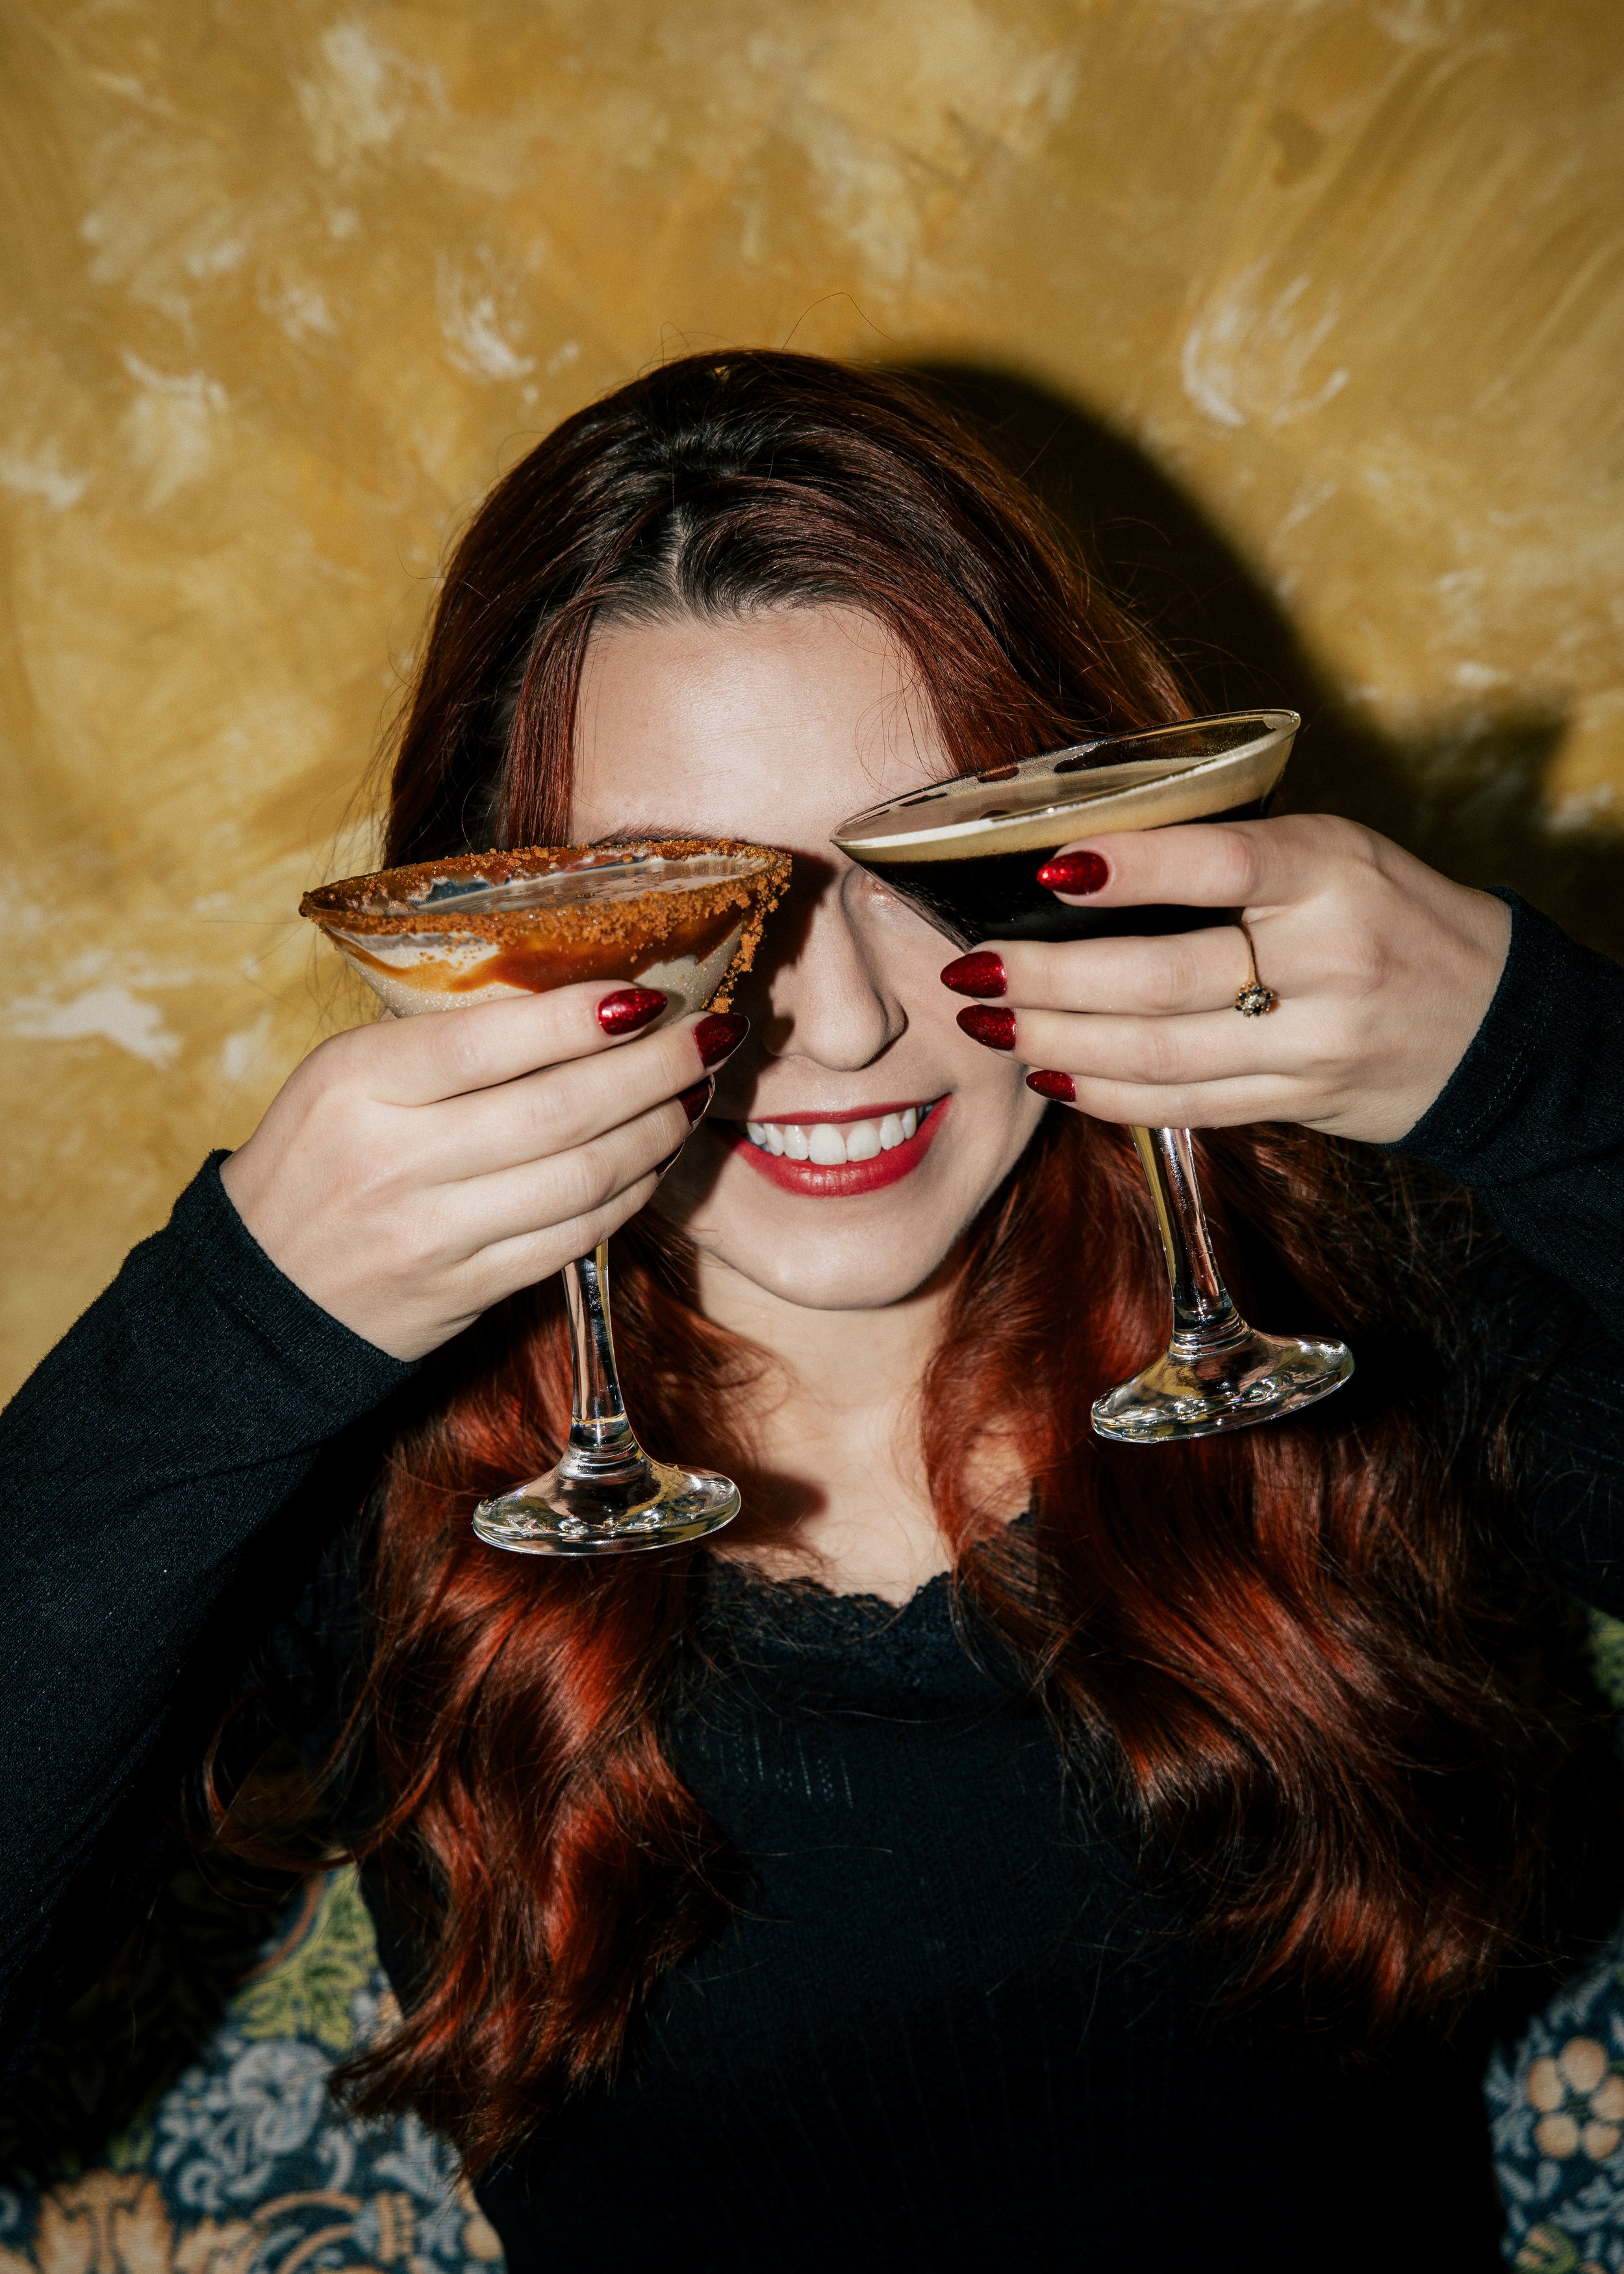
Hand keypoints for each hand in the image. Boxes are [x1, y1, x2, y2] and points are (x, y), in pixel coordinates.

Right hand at [219, 989, 744, 1359]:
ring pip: (583, 1178)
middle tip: (710, 1036)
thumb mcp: (344, 1076)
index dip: (583, 1017)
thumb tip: (576, 999)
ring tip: (695, 1091)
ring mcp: (434, 1234)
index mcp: (357, 1084)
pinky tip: (658, 1158)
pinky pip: (576, 1237)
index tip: (650, 994)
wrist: (262, 1295)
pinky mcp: (468, 1290)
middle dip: (655, 1069)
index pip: (491, 1042)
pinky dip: (632, 1194)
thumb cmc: (319, 1158)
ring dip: (660, 1131)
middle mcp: (395, 1160)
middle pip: (560, 1110)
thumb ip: (441, 1042)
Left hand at [942, 814, 1510, 1144]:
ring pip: (1160, 1057)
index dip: (1133, 867)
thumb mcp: (1335, 852)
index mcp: (1333, 873)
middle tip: (972, 971)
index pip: (1222, 864)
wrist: (1493, 1024)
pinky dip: (1105, 1094)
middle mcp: (1327, 961)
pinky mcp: (1300, 1103)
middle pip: (1163, 980)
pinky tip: (1049, 1075)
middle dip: (1049, 981)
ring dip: (1057, 1045)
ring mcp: (1314, 1044)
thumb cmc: (1388, 912)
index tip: (1048, 869)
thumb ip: (1235, 856)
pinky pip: (1184, 1105)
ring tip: (989, 1025)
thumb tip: (1085, 859)